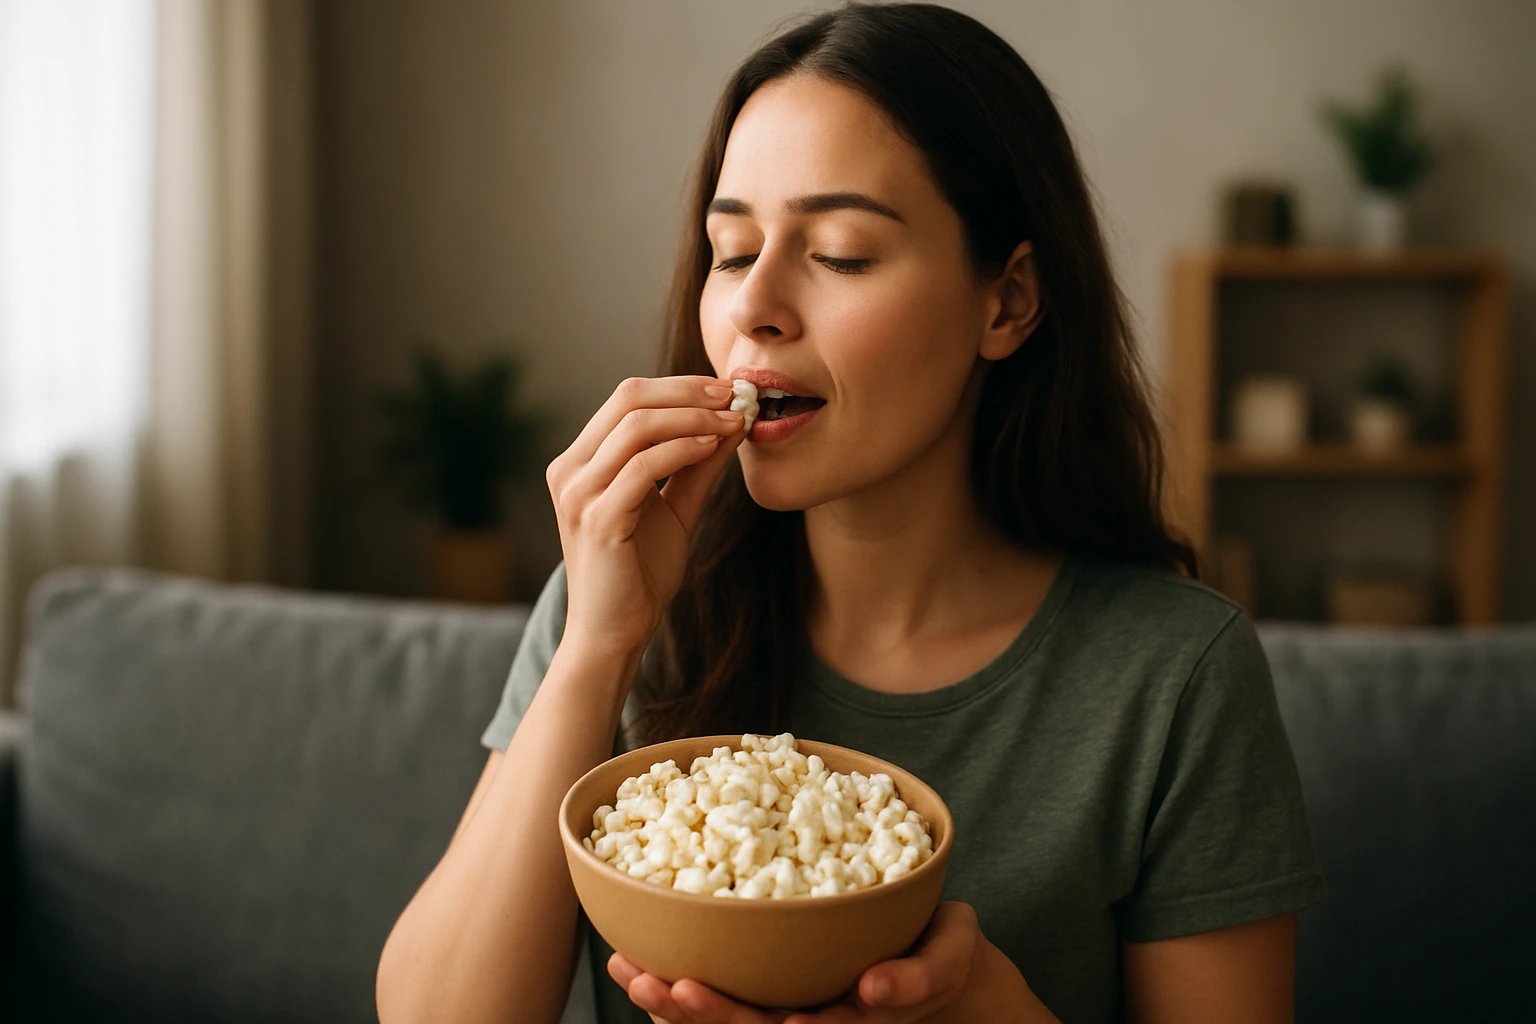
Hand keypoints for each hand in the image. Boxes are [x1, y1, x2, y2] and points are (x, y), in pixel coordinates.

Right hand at [545, 375, 745, 660]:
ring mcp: (578, 494)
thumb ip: (697, 465)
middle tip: (735, 394)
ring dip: (693, 417)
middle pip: (628, 399)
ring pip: (636, 427)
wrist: (615, 633)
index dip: (680, 386)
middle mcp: (570, 470)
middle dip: (688, 391)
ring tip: (733, 421)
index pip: (627, 397)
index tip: (727, 389)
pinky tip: (712, 447)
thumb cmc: (639, 573)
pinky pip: (642, 468)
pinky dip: (682, 450)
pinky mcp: (597, 519)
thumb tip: (733, 421)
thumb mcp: (674, 508)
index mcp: (580, 462)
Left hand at [608, 902, 988, 1023]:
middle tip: (665, 986)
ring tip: (629, 973)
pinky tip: (631, 963)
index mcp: (850, 1020)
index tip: (759, 1019)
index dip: (760, 1023)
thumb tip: (870, 986)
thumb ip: (920, 977)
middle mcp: (810, 1021)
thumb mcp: (949, 958)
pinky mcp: (768, 991)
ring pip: (723, 1021)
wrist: (928, 955)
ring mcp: (786, 1011)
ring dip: (670, 1005)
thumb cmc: (938, 951)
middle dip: (704, 1015)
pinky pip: (716, 997)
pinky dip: (670, 989)